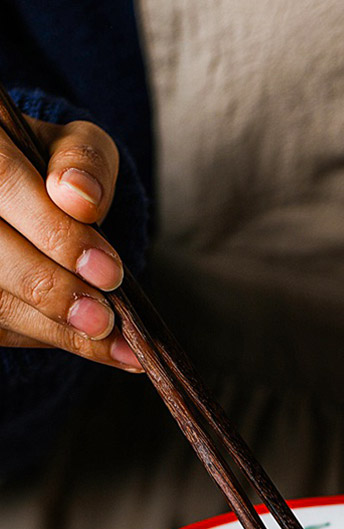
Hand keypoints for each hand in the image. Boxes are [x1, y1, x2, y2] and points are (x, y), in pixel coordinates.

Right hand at [0, 115, 141, 369]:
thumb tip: (79, 198)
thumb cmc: (55, 171)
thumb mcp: (79, 149)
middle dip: (53, 289)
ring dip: (53, 329)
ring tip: (113, 345)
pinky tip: (92, 345)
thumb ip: (85, 161)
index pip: (2, 181)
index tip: (109, 272)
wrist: (28, 199)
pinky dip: (45, 337)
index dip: (55, 232)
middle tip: (104, 319)